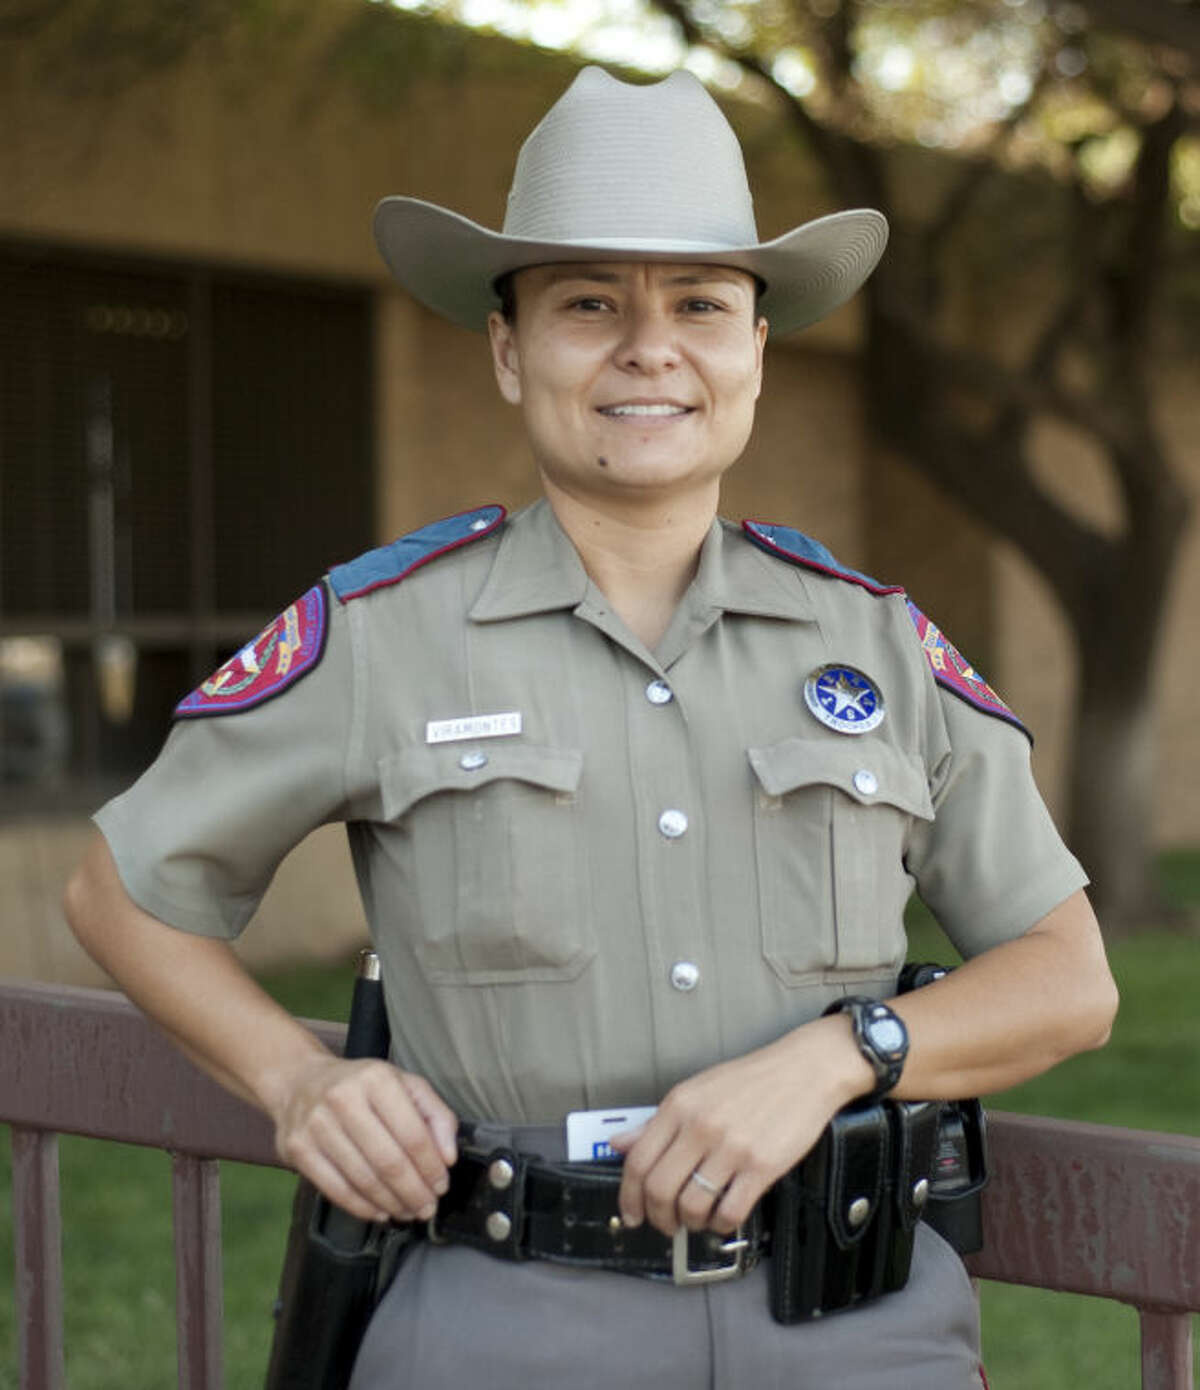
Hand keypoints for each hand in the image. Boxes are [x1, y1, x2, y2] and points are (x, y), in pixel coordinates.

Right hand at [270, 1054, 458, 1223]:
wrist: (300, 1082)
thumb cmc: (362, 1086)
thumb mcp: (405, 1084)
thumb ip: (436, 1116)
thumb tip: (448, 1157)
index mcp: (376, 1079)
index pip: (412, 1134)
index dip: (431, 1167)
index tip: (441, 1186)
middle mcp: (343, 1099)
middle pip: (388, 1161)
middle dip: (414, 1192)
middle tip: (427, 1209)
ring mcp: (316, 1125)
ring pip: (363, 1179)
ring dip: (391, 1203)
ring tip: (408, 1212)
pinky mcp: (297, 1149)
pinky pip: (336, 1189)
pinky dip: (362, 1207)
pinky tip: (380, 1211)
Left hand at [611, 1015, 870, 1237]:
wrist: (803, 1070)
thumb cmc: (750, 1081)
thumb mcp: (696, 1091)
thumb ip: (657, 1121)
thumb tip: (619, 1143)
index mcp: (679, 1105)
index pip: (638, 1161)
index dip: (628, 1197)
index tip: (632, 1214)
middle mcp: (700, 1126)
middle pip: (659, 1189)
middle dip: (657, 1217)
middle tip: (666, 1224)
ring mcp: (731, 1147)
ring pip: (692, 1206)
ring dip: (691, 1223)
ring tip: (698, 1220)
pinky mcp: (761, 1166)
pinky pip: (730, 1212)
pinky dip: (720, 1225)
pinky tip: (723, 1218)